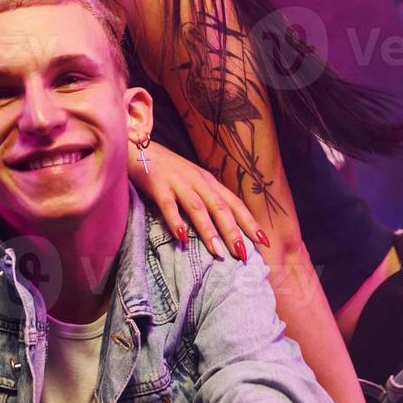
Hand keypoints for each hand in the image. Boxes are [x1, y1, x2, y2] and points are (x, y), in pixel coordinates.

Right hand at [129, 139, 263, 261]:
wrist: (138, 147)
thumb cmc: (168, 170)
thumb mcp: (193, 182)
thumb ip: (207, 200)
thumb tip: (225, 229)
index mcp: (209, 182)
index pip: (235, 203)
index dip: (250, 222)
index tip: (264, 241)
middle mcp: (198, 180)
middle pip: (220, 207)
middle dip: (233, 231)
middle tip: (243, 255)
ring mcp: (178, 182)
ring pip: (198, 207)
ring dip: (209, 230)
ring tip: (218, 252)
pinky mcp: (157, 185)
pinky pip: (168, 205)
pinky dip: (176, 221)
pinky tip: (182, 238)